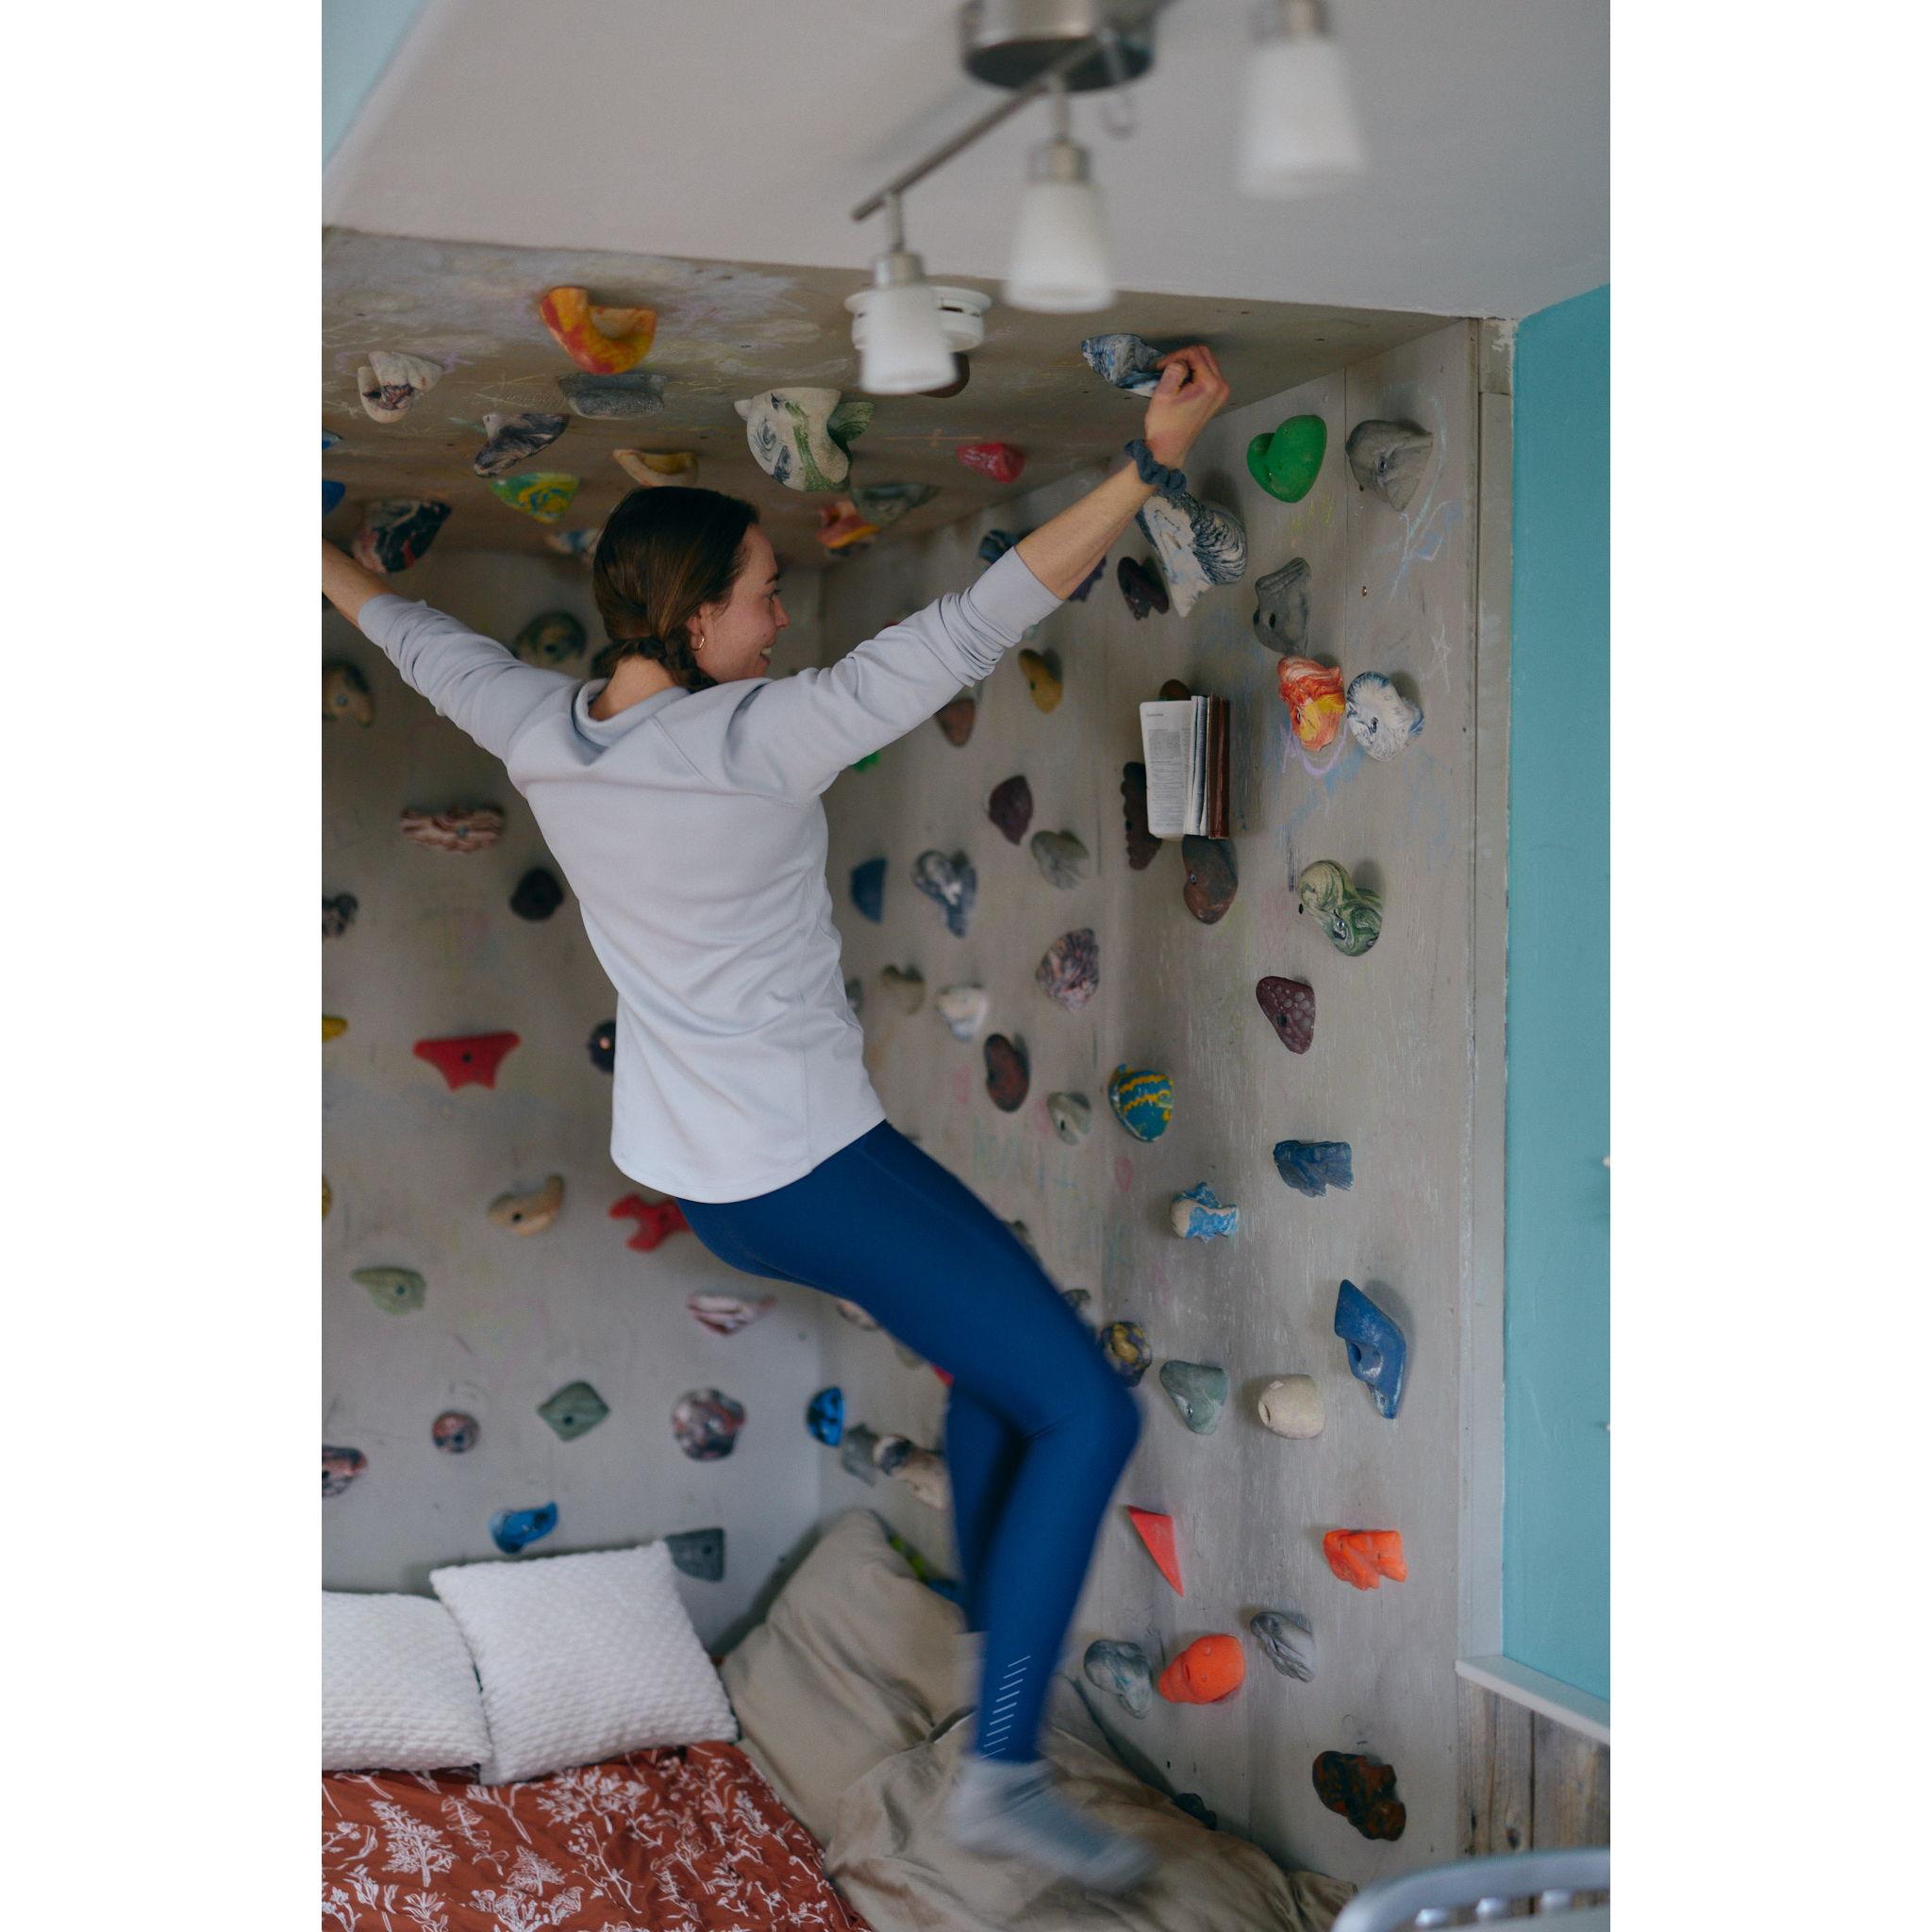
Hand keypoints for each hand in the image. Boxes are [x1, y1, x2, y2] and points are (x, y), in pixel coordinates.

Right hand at [1143, 345, 1229, 469]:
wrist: (1169, 447)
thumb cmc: (1164, 423)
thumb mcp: (1163, 393)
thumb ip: (1174, 369)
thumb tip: (1180, 361)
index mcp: (1210, 384)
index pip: (1194, 353)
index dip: (1175, 355)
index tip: (1160, 367)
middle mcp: (1221, 387)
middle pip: (1204, 354)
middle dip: (1184, 357)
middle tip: (1167, 368)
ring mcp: (1221, 393)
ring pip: (1207, 362)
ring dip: (1190, 363)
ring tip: (1173, 375)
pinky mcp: (1217, 398)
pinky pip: (1209, 374)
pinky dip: (1195, 372)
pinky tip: (1183, 382)